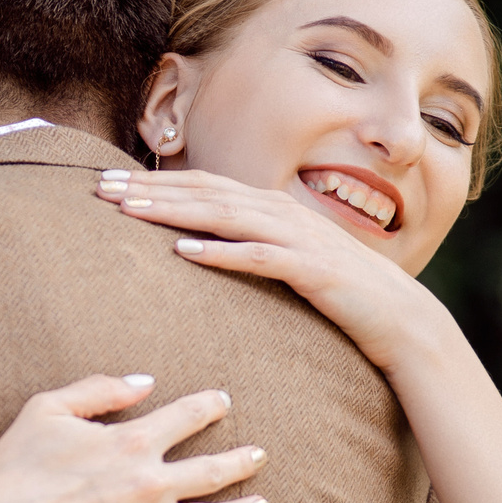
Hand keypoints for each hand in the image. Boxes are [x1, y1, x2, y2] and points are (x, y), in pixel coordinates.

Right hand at [0, 373, 269, 502]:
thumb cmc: (13, 470)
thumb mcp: (46, 410)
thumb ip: (99, 389)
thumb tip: (144, 381)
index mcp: (132, 441)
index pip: (187, 416)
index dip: (210, 406)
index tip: (223, 401)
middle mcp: (150, 484)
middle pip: (215, 470)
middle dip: (243, 460)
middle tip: (260, 454)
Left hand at [94, 168, 455, 376]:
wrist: (403, 320)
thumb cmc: (340, 294)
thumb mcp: (287, 261)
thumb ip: (249, 245)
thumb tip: (199, 244)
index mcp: (273, 209)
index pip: (203, 187)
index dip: (155, 182)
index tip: (107, 184)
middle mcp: (283, 213)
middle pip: (204, 193)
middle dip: (148, 188)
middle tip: (98, 189)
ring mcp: (299, 238)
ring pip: (224, 216)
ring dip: (173, 210)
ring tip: (127, 211)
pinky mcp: (314, 270)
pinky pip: (259, 257)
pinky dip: (221, 252)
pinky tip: (185, 251)